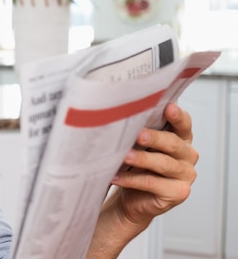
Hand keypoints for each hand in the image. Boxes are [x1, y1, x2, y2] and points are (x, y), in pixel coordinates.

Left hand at [109, 102, 198, 229]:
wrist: (132, 197)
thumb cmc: (137, 165)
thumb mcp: (139, 146)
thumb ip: (140, 132)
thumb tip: (123, 118)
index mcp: (181, 138)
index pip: (183, 124)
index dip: (177, 116)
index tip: (169, 107)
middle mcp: (187, 155)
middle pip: (172, 143)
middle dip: (154, 138)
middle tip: (138, 134)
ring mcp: (185, 175)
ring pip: (163, 164)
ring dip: (141, 159)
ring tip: (124, 156)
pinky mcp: (178, 193)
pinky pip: (152, 183)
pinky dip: (131, 179)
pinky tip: (117, 176)